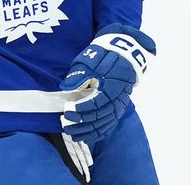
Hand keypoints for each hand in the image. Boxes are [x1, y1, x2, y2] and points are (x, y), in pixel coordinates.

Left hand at [60, 24, 155, 143]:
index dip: (81, 110)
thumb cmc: (106, 55)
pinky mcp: (119, 108)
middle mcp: (118, 99)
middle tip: (65, 124)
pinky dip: (99, 133)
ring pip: (104, 124)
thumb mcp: (92, 60)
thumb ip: (80, 75)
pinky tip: (87, 136)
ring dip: (88, 131)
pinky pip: (110, 125)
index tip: (67, 111)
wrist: (125, 54)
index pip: (96, 104)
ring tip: (72, 133)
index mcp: (112, 87)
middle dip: (81, 123)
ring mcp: (120, 105)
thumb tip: (66, 87)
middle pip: (100, 117)